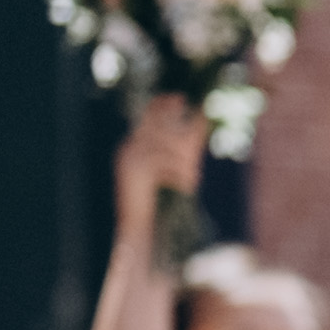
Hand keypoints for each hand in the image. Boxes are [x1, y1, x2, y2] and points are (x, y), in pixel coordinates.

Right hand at [113, 101, 209, 243]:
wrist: (137, 231)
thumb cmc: (158, 203)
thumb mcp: (173, 170)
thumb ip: (185, 149)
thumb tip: (202, 123)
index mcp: (134, 145)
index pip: (147, 114)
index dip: (163, 105)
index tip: (180, 98)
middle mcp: (128, 148)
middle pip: (160, 129)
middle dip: (182, 141)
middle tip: (196, 159)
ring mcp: (128, 159)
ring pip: (163, 146)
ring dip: (183, 162)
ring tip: (193, 178)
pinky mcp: (133, 172)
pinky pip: (162, 163)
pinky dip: (178, 174)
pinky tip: (186, 187)